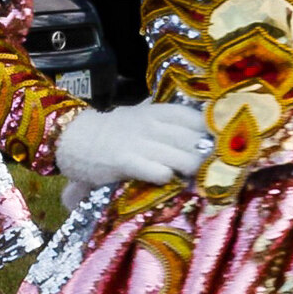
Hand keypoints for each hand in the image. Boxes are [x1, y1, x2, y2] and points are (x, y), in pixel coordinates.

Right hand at [55, 99, 210, 188]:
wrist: (71, 137)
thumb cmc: (109, 130)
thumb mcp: (137, 114)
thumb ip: (161, 116)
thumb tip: (189, 116)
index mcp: (156, 111)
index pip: (196, 118)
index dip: (212, 133)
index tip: (221, 147)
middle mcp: (152, 124)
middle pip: (196, 141)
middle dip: (209, 158)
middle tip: (213, 172)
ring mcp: (139, 142)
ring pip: (185, 158)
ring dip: (193, 172)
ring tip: (195, 182)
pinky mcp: (126, 161)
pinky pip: (159, 171)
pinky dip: (168, 178)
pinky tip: (168, 182)